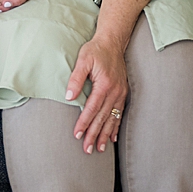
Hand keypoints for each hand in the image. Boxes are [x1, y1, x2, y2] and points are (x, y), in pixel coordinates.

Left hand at [66, 36, 127, 153]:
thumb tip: (69, 96)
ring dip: (105, 135)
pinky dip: (115, 126)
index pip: (92, 108)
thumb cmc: (96, 50)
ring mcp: (120, 94)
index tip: (77, 135)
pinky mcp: (122, 93)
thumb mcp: (83, 59)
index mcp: (104, 84)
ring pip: (112, 118)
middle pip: (102, 117)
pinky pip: (119, 113)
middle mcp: (115, 92)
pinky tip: (112, 137)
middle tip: (87, 149)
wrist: (113, 42)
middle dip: (94, 134)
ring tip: (99, 148)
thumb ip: (76, 78)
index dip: (84, 122)